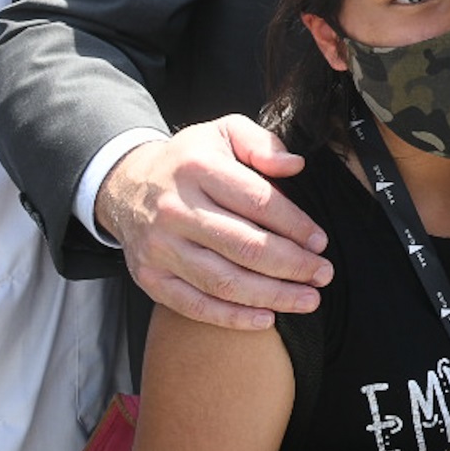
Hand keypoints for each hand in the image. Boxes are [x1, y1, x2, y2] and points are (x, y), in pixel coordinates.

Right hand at [95, 116, 330, 328]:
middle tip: (323, 274)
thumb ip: (261, 143)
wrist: (126, 185)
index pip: (257, 201)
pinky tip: (266, 319)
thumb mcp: (223, 131)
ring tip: (307, 299)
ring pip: (223, 282)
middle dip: (292, 265)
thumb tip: (295, 165)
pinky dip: (232, 317)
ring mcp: (160, 248)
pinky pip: (194, 305)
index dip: (294, 225)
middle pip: (244, 246)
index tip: (321, 241)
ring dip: (271, 296)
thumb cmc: (189, 159)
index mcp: (198, 169)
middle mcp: (175, 210)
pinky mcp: (150, 278)